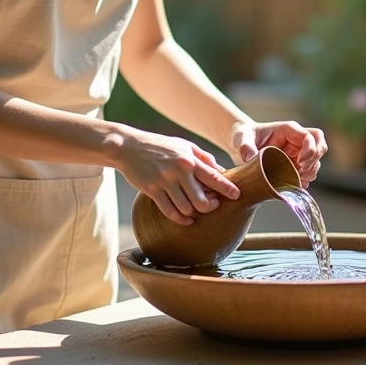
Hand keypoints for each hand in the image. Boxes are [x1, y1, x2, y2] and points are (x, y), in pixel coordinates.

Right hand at [114, 128, 240, 225]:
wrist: (128, 147)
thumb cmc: (159, 146)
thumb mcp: (183, 145)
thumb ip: (203, 157)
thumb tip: (221, 171)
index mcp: (189, 159)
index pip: (214, 176)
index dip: (227, 188)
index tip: (237, 196)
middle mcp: (179, 171)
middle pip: (202, 200)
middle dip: (210, 207)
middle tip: (213, 206)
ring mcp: (165, 181)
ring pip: (186, 208)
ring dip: (194, 214)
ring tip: (197, 212)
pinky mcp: (152, 190)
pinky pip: (170, 211)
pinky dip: (181, 219)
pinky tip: (186, 219)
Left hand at [227, 120, 327, 186]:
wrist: (241, 144)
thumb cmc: (243, 136)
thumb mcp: (242, 138)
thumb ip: (245, 147)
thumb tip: (251, 158)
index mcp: (289, 130)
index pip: (311, 136)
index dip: (310, 150)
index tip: (299, 163)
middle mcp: (296, 140)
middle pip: (320, 146)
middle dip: (313, 161)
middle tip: (300, 172)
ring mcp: (297, 153)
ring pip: (316, 161)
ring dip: (310, 172)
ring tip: (295, 181)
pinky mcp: (294, 164)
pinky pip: (308, 172)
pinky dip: (304, 180)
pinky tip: (293, 185)